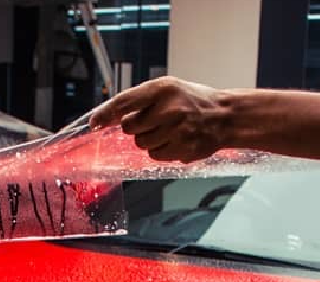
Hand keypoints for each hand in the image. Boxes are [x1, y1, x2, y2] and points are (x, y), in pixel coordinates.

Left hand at [90, 76, 231, 162]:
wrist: (224, 117)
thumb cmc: (193, 101)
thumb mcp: (168, 88)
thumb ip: (140, 99)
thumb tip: (110, 116)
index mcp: (163, 89)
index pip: (124, 102)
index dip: (106, 113)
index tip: (95, 122)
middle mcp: (169, 109)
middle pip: (130, 128)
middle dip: (137, 127)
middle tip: (154, 120)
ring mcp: (176, 131)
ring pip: (142, 144)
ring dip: (149, 139)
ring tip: (168, 130)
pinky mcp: (182, 149)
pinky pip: (155, 155)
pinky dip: (160, 150)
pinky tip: (174, 140)